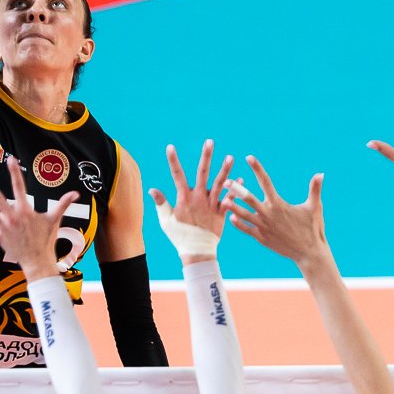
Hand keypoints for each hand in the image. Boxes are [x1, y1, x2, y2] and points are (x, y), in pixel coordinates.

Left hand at [0, 158, 74, 279]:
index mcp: (24, 209)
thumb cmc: (47, 240)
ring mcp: (3, 227)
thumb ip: (63, 204)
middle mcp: (12, 216)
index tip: (10, 159)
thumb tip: (76, 192)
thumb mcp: (55, 220)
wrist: (38, 261)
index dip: (15, 172)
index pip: (19, 186)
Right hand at [149, 141, 233, 260]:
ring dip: (225, 170)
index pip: (177, 175)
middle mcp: (199, 198)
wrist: (197, 252)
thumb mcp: (166, 220)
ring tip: (231, 156)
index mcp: (184, 198)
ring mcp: (211, 205)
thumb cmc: (179, 236)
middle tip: (210, 141)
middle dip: (206, 156)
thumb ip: (161, 203)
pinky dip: (235, 190)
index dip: (173, 160)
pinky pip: (230, 199)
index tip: (170, 146)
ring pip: (219, 183)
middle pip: (202, 173)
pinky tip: (241, 180)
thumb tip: (152, 189)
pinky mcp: (222, 213)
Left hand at [223, 155, 328, 267]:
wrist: (309, 253)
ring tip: (224, 200)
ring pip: (244, 215)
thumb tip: (321, 173)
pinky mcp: (262, 238)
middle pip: (249, 199)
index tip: (249, 157)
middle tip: (225, 181)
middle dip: (236, 190)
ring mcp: (264, 227)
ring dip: (233, 207)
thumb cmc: (313, 228)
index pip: (266, 182)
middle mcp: (269, 214)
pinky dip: (239, 224)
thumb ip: (315, 189)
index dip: (257, 169)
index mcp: (279, 204)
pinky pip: (247, 230)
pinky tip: (231, 218)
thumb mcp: (315, 207)